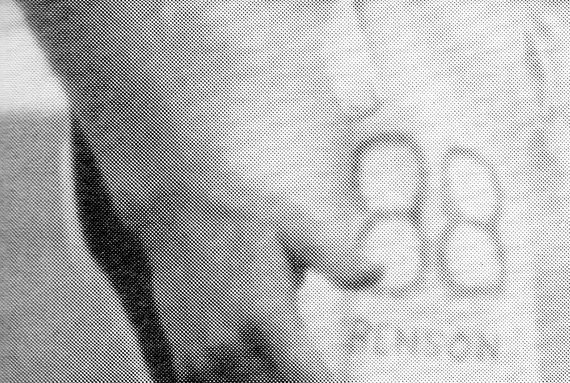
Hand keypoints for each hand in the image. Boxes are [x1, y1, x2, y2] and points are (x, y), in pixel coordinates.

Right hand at [122, 166, 378, 382]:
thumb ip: (337, 258)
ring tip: (295, 368)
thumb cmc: (244, 219)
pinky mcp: (184, 360)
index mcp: (266, 314)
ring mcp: (203, 357)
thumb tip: (378, 272)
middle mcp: (231, 344)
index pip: (303, 373)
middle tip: (322, 369)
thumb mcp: (296, 228)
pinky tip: (261, 371)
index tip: (346, 380)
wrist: (177, 216)